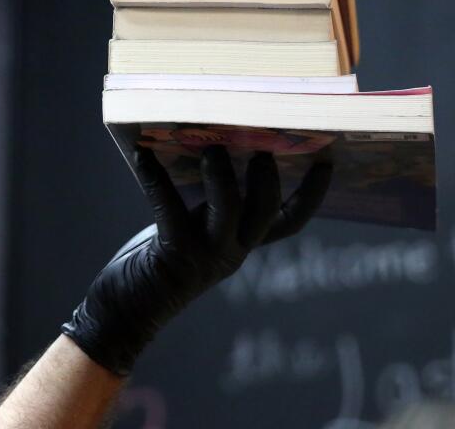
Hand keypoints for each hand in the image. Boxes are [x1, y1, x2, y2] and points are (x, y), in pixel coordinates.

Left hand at [62, 145, 331, 375]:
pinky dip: (156, 178)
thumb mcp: (198, 231)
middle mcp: (232, 251)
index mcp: (243, 243)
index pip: (291, 221)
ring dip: (221, 173)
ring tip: (211, 147)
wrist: (126, 311)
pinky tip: (143, 157)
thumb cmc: (160, 261)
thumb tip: (216, 144)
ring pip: (228, 208)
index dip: (312, 193)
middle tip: (260, 143)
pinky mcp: (172, 253)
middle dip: (266, 174)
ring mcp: (205, 255)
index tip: (327, 160)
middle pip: (266, 209)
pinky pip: (168, 208)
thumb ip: (213, 203)